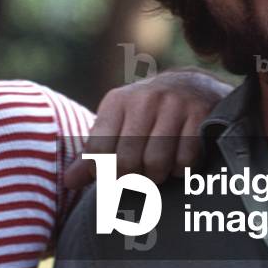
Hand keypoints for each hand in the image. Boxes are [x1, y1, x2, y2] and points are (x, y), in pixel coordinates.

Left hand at [63, 68, 230, 188]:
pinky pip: (185, 160)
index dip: (105, 173)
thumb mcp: (117, 125)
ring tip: (158, 169)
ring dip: (158, 176)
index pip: (99, 151)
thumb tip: (68, 182)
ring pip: (156, 163)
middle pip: (127, 162)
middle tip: (139, 176)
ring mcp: (173, 104)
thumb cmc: (146, 114)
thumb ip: (93, 154)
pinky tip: (179, 161)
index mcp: (116, 102)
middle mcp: (143, 99)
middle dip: (133, 179)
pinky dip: (181, 170)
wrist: (192, 85)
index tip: (114, 175)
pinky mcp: (199, 114)